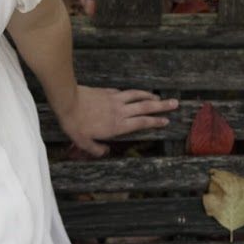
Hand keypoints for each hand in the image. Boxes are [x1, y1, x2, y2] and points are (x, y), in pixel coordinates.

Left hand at [56, 85, 178, 157]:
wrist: (67, 101)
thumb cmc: (75, 123)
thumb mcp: (83, 142)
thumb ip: (96, 149)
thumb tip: (105, 152)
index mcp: (117, 125)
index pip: (141, 123)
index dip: (155, 122)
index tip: (166, 121)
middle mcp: (120, 111)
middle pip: (146, 107)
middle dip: (162, 106)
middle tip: (175, 103)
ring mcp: (115, 99)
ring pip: (137, 96)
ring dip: (150, 96)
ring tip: (159, 97)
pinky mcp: (108, 91)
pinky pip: (124, 92)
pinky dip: (132, 93)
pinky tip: (135, 93)